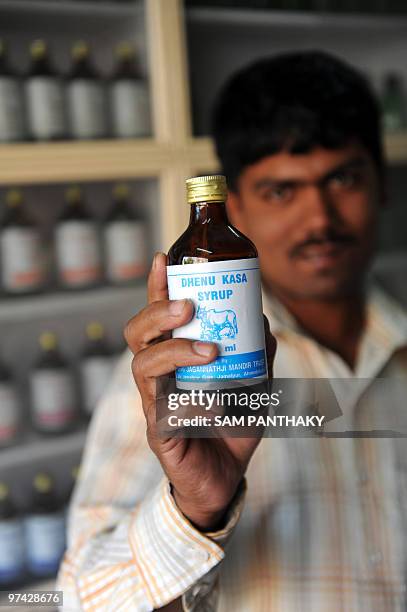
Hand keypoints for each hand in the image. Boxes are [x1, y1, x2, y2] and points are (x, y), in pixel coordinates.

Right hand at [125, 252, 275, 530]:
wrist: (226, 477)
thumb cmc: (233, 424)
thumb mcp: (255, 382)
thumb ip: (258, 351)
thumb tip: (261, 316)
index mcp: (175, 356)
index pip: (158, 315)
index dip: (157, 286)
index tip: (164, 258)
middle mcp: (158, 374)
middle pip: (137, 333)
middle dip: (157, 313)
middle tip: (187, 306)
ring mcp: (154, 402)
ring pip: (143, 366)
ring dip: (176, 352)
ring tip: (210, 351)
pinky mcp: (159, 432)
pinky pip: (166, 411)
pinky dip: (193, 405)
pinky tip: (215, 410)